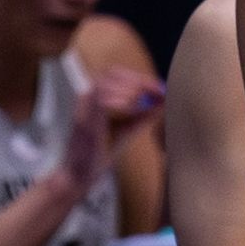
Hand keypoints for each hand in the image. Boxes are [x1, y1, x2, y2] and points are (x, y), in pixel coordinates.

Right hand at [59, 68, 166, 193]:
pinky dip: (123, 104)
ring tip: (146, 104)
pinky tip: (136, 111)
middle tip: (158, 92)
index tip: (159, 87)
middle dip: (139, 80)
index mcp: (93, 96)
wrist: (80, 173)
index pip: (115, 73)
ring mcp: (83, 108)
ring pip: (107, 84)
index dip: (139, 77)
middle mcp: (85, 97)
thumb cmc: (102, 151)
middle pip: (112, 73)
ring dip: (132, 91)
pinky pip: (103, 103)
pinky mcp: (85, 121)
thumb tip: (164, 101)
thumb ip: (144, 114)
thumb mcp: (128, 128)